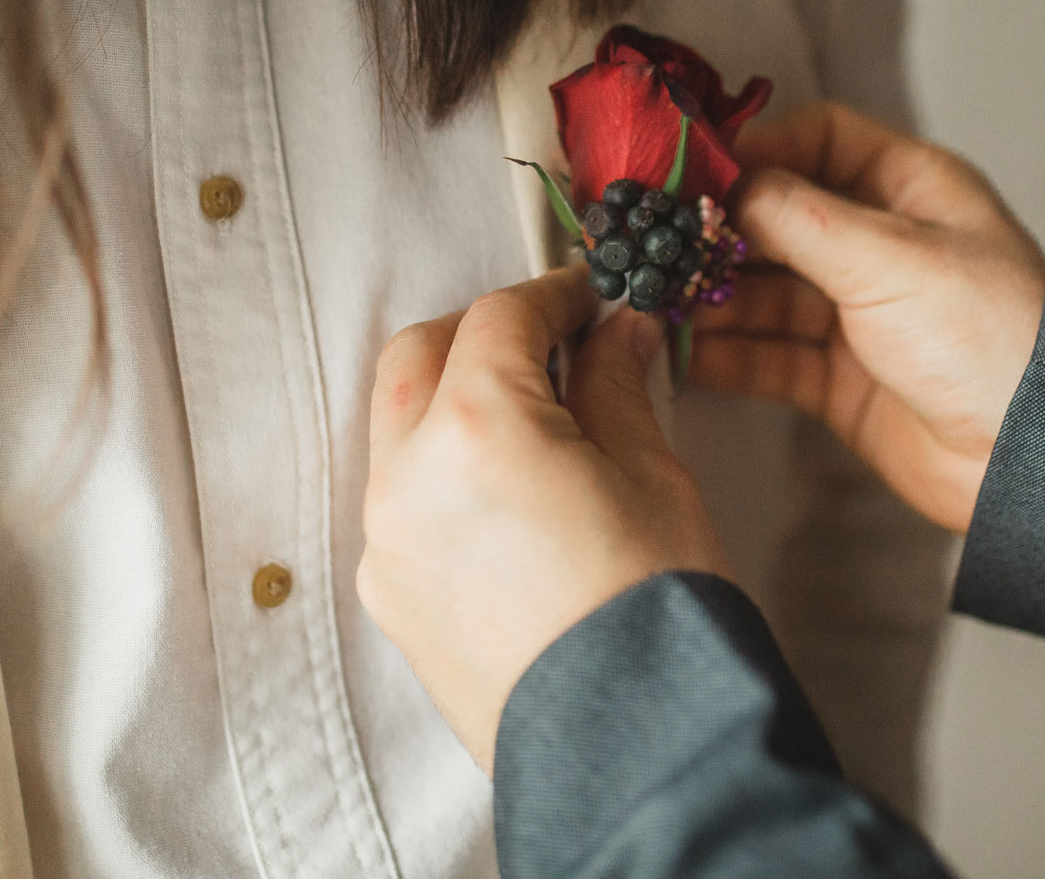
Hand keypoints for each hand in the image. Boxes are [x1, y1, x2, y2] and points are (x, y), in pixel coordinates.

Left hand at [359, 266, 729, 774]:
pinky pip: (400, 501)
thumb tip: (614, 331)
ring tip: (535, 415)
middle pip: (418, 356)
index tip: (591, 298)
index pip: (498, 318)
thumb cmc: (657, 607)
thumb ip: (615, 386)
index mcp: (474, 429)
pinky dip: (440, 468)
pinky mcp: (391, 600)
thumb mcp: (650, 473)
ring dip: (452, 398)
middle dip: (480, 332)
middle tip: (553, 342)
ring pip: (396, 428)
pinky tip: (509, 486)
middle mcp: (405, 480)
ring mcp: (387, 545)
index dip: (552, 296)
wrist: (634, 747)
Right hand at [693, 103, 1044, 533]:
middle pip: (779, 219)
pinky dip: (725, 354)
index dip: (755, 151)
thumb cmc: (991, 337)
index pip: (818, 140)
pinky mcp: (842, 380)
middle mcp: (882, 245)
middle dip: (717, 233)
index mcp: (911, 190)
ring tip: (655, 302)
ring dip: (711, 296)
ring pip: (765, 292)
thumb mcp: (890, 258)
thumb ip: (798, 218)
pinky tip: (681, 354)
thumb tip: (726, 185)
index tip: (694, 171)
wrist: (1033, 454)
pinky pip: (769, 357)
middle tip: (655, 242)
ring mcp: (860, 314)